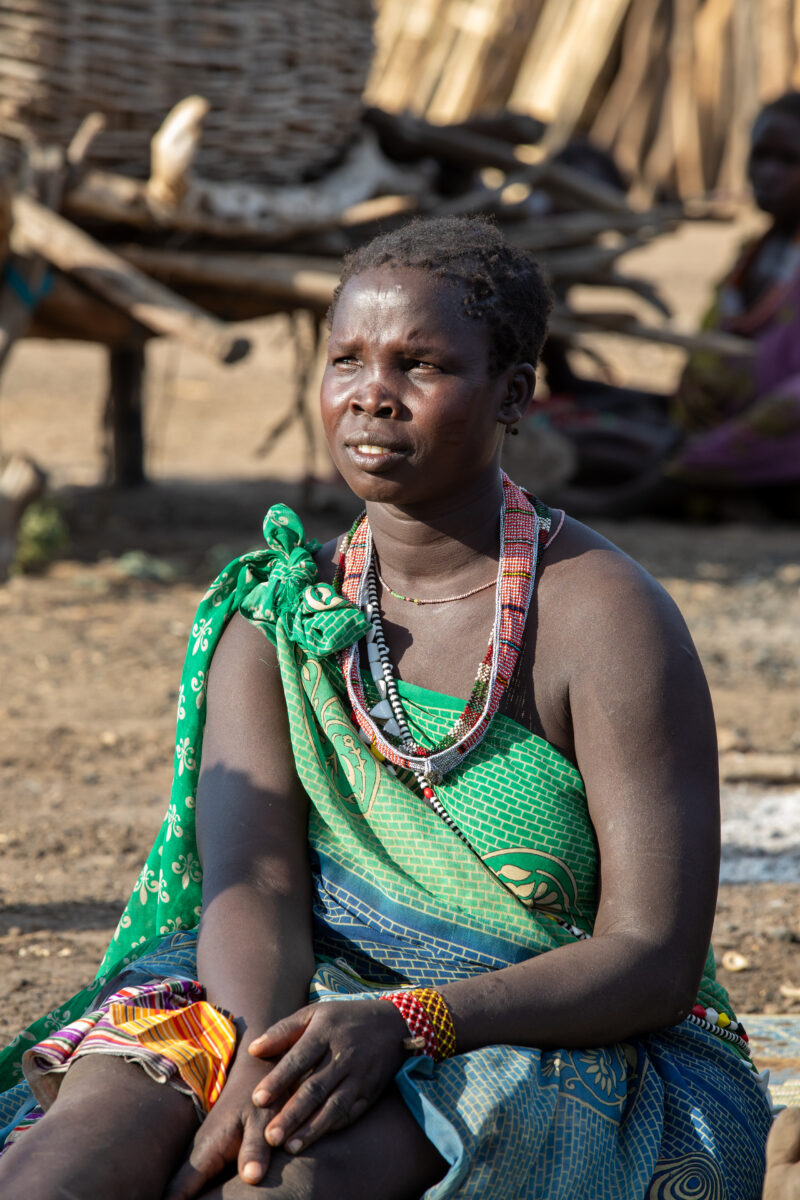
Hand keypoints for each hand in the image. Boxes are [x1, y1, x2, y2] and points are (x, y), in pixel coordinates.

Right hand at [165, 1055, 281, 1198]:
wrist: (257, 1072)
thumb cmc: (263, 1098)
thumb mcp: (263, 1122)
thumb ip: (255, 1149)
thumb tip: (251, 1178)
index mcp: (206, 1150)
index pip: (176, 1192)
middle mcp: (197, 1152)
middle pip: (174, 1192)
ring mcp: (201, 1151)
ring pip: (181, 1185)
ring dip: (176, 1196)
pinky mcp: (209, 1151)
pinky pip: (193, 1178)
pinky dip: (187, 1191)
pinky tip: (189, 1194)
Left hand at [248, 999, 409, 1154]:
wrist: (394, 1024)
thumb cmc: (344, 1019)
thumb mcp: (314, 1013)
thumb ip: (284, 1031)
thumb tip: (253, 1050)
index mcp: (325, 1032)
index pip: (299, 1058)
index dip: (278, 1080)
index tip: (257, 1100)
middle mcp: (344, 1055)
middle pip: (315, 1088)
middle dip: (292, 1114)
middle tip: (269, 1137)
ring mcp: (360, 1076)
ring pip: (334, 1106)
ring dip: (311, 1129)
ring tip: (289, 1148)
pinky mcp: (370, 1093)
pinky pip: (351, 1113)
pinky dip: (332, 1127)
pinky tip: (315, 1140)